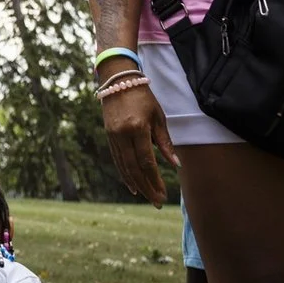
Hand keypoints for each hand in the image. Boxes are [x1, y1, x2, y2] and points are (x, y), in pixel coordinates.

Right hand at [100, 78, 177, 205]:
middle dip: (146, 187)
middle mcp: (122, 134)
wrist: (118, 80)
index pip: (147, 161)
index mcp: (137, 128)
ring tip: (146, 197)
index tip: (164, 193)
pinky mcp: (108, 136)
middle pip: (134, 168)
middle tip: (157, 202)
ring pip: (123, 166)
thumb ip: (165, 142)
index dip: (155, 180)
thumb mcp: (158, 117)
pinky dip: (124, 173)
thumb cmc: (143, 97)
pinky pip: (117, 159)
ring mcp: (113, 136)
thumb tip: (175, 164)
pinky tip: (132, 184)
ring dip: (135, 184)